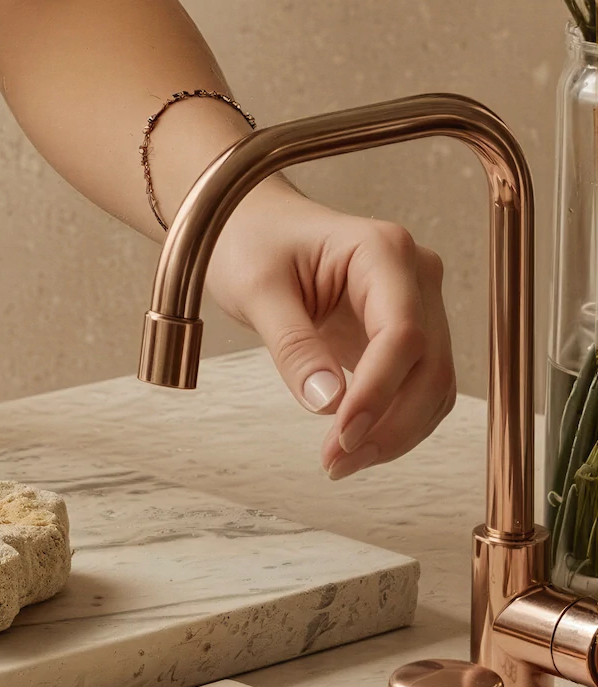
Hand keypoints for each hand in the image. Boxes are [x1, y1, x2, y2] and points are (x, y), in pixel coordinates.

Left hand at [204, 181, 455, 476]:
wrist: (252, 224)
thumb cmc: (252, 240)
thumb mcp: (257, 289)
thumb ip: (293, 344)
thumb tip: (327, 403)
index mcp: (383, 250)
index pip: (402, 333)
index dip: (379, 391)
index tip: (342, 435)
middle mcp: (414, 275)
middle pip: (429, 365)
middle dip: (389, 424)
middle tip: (336, 462)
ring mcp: (416, 304)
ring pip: (433, 385)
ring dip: (396, 433)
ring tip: (340, 461)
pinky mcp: (406, 333)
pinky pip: (418, 388)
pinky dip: (395, 423)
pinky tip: (356, 443)